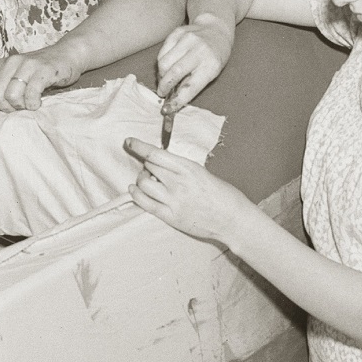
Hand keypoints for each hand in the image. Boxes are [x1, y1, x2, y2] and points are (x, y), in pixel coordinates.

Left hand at [0, 44, 81, 117]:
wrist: (68, 55)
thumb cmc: (41, 73)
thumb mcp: (18, 77)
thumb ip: (5, 89)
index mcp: (1, 65)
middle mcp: (11, 62)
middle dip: (6, 109)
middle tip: (19, 109)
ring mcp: (27, 65)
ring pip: (11, 95)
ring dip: (20, 107)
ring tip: (29, 105)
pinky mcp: (44, 70)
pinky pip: (31, 93)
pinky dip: (33, 104)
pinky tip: (38, 103)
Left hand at [124, 137, 256, 247]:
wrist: (233, 219)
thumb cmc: (224, 195)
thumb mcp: (204, 173)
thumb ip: (183, 169)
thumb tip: (162, 164)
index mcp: (188, 168)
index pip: (155, 154)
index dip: (139, 146)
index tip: (129, 142)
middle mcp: (178, 183)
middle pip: (148, 167)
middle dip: (146, 166)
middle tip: (151, 169)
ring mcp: (173, 201)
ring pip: (143, 184)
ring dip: (141, 180)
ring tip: (148, 181)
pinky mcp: (170, 216)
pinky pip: (145, 203)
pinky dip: (136, 194)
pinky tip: (135, 190)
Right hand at [154, 13, 233, 110]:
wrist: (215, 30)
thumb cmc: (213, 56)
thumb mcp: (210, 72)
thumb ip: (192, 84)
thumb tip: (173, 98)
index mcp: (211, 66)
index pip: (191, 87)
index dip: (177, 100)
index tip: (167, 109)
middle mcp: (200, 51)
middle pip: (174, 73)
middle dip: (164, 87)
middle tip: (162, 93)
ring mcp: (188, 40)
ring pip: (164, 63)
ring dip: (162, 75)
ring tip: (166, 77)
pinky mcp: (177, 33)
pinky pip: (162, 52)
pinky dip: (161, 62)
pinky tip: (168, 64)